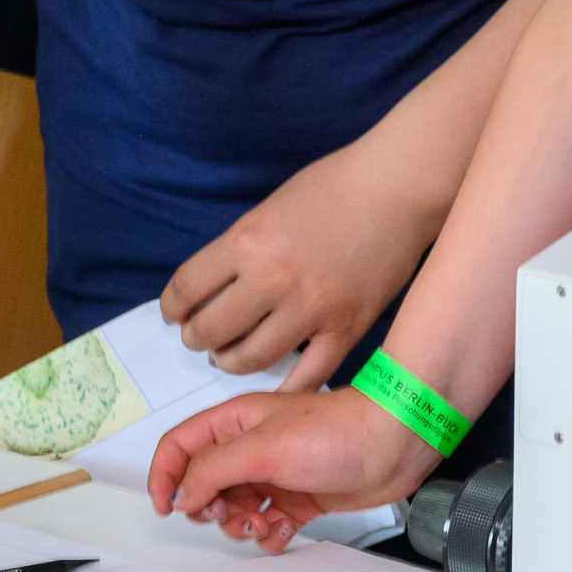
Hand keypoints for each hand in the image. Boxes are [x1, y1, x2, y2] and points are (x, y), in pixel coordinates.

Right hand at [146, 386, 440, 550]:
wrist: (393, 445)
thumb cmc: (333, 433)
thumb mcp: (263, 447)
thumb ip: (214, 470)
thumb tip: (183, 495)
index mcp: (233, 423)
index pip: (179, 446)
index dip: (165, 476)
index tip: (166, 507)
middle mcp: (249, 448)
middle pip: (204, 486)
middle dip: (210, 509)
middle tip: (230, 515)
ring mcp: (273, 475)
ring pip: (234, 511)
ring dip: (242, 526)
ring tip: (265, 524)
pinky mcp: (298, 499)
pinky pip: (267, 526)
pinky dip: (270, 536)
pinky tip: (287, 529)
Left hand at [160, 139, 437, 382]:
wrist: (398, 187)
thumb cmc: (334, 186)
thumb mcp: (270, 207)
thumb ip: (242, 248)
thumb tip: (216, 286)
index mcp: (247, 242)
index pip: (187, 288)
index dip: (173, 305)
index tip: (174, 312)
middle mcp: (272, 280)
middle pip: (211, 330)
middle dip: (197, 337)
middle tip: (200, 337)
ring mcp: (310, 310)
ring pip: (250, 359)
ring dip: (229, 361)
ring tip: (229, 357)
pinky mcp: (345, 330)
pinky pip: (305, 376)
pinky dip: (282, 385)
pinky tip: (271, 381)